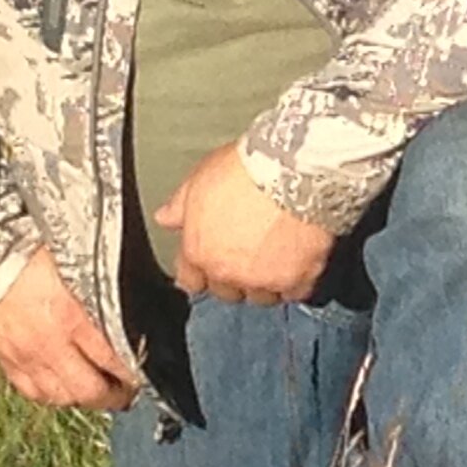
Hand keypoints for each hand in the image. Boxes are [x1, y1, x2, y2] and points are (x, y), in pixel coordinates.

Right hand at [0, 247, 139, 410]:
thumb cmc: (26, 249)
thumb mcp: (75, 262)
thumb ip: (102, 287)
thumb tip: (134, 300)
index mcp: (71, 316)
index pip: (112, 359)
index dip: (133, 372)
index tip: (144, 374)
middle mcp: (49, 343)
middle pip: (89, 390)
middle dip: (114, 396)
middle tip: (127, 392)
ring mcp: (24, 356)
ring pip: (60, 397)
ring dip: (84, 399)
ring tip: (99, 393)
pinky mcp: (4, 359)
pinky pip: (32, 391)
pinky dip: (51, 396)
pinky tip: (62, 389)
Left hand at [156, 144, 335, 302]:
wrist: (294, 170)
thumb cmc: (247, 169)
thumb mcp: (201, 178)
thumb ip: (180, 205)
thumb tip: (166, 218)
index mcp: (199, 251)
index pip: (191, 280)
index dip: (200, 271)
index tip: (210, 262)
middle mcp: (228, 272)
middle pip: (227, 291)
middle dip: (234, 276)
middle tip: (248, 253)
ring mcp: (264, 279)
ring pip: (261, 296)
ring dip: (265, 283)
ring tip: (276, 258)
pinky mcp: (298, 279)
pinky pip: (296, 292)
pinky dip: (298, 281)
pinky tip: (301, 262)